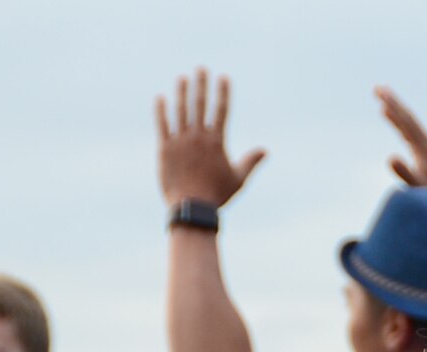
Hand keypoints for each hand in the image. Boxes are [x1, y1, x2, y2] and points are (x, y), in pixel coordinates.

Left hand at [156, 67, 266, 206]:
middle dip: (202, 85)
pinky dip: (161, 110)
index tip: (224, 78)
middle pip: (200, 104)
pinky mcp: (165, 149)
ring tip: (182, 78)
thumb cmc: (217, 195)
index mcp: (216, 142)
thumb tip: (265, 150)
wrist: (192, 208)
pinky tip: (160, 98)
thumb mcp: (239, 179)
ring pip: (180, 111)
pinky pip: (162, 125)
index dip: (223, 93)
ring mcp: (180, 141)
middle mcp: (198, 137)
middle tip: (201, 69)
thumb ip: (251, 162)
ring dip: (181, 92)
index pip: (221, 111)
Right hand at [376, 86, 426, 188]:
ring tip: (382, 96)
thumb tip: (390, 157)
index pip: (407, 123)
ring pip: (410, 124)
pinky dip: (400, 122)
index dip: (393, 107)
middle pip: (409, 118)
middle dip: (393, 102)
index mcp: (426, 149)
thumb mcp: (419, 188)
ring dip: (396, 109)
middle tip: (377, 87)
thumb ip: (406, 173)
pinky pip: (411, 132)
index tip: (381, 94)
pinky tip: (393, 117)